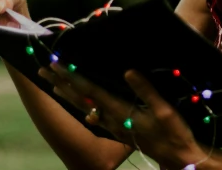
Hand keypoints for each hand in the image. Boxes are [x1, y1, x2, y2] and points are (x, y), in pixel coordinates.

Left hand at [39, 64, 208, 168]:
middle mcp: (112, 119)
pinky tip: (80, 104)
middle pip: (81, 98)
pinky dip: (82, 106)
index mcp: (120, 111)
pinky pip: (93, 115)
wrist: (177, 158)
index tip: (58, 64)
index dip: (73, 76)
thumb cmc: (173, 133)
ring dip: (68, 94)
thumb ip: (145, 91)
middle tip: (44, 69)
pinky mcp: (118, 129)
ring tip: (53, 84)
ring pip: (84, 108)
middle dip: (62, 83)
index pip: (90, 90)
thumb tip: (128, 71)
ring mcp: (113, 126)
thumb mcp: (163, 110)